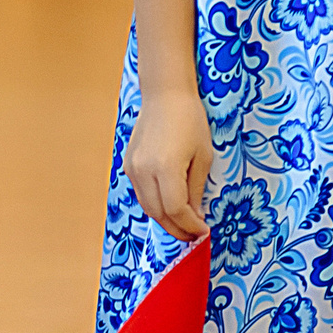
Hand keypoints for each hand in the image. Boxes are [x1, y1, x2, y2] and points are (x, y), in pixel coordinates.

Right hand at [125, 91, 214, 240]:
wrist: (164, 95)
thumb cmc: (190, 121)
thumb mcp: (202, 157)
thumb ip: (196, 189)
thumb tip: (195, 216)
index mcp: (165, 168)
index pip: (177, 210)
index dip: (191, 226)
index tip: (204, 231)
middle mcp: (144, 170)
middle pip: (158, 213)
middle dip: (177, 229)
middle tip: (194, 236)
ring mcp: (132, 167)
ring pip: (147, 206)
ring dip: (165, 220)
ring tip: (183, 225)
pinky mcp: (128, 164)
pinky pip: (141, 193)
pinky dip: (155, 205)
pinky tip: (170, 206)